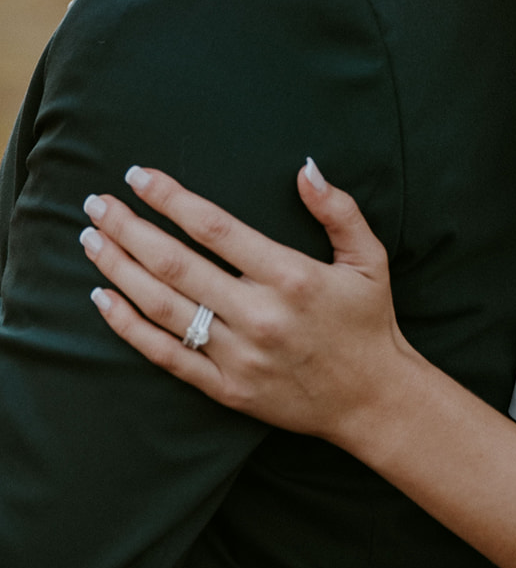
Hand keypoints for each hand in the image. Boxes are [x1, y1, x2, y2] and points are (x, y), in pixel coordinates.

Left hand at [81, 161, 408, 446]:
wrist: (372, 399)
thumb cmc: (368, 321)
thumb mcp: (368, 258)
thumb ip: (338, 210)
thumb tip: (305, 167)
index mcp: (291, 276)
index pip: (216, 228)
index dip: (172, 199)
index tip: (140, 177)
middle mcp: (259, 315)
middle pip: (176, 265)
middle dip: (129, 229)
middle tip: (96, 203)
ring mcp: (238, 356)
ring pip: (163, 308)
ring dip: (119, 270)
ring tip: (91, 240)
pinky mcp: (226, 389)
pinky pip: (166, 356)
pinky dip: (129, 327)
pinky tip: (102, 300)